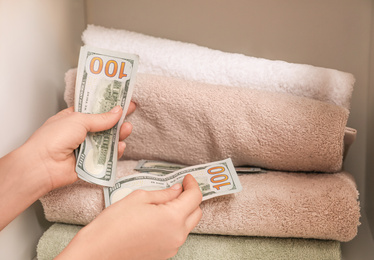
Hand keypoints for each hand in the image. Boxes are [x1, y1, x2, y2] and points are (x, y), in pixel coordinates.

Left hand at [24, 102, 135, 191]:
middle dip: (117, 121)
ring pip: (107, 141)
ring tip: (126, 129)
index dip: (110, 106)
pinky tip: (120, 146)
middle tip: (129, 115)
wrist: (42, 165)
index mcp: (74, 118)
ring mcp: (85, 148)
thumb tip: (117, 112)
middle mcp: (80, 133)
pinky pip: (106, 157)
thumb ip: (101, 118)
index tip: (124, 101)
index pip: (96, 110)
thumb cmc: (53, 138)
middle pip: (104, 126)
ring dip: (118, 135)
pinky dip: (115, 152)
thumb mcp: (79, 120)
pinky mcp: (90, 163)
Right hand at [57, 174, 202, 259]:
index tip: (186, 178)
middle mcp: (177, 235)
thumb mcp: (139, 198)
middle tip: (178, 188)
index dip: (192, 184)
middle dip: (191, 198)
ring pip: (187, 225)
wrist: (98, 251)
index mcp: (173, 218)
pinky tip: (158, 217)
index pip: (195, 197)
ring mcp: (172, 247)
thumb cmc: (114, 223)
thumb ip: (163, 193)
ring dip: (182, 212)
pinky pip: (176, 236)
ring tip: (164, 202)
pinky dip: (174, 224)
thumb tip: (177, 189)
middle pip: (196, 212)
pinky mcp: (164, 255)